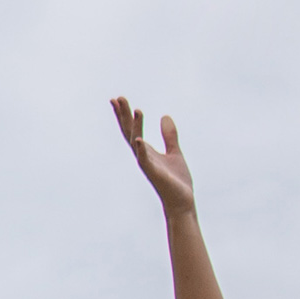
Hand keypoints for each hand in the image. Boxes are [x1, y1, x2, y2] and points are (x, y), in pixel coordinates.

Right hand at [111, 96, 195, 215]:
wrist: (182, 200)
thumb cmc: (176, 179)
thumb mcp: (174, 151)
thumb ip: (169, 135)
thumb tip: (165, 116)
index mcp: (146, 151)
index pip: (132, 129)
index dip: (125, 115)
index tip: (118, 99)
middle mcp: (143, 156)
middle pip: (129, 132)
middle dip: (123, 116)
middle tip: (117, 98)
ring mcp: (147, 164)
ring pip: (136, 143)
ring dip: (136, 127)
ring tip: (137, 110)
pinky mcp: (154, 173)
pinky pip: (145, 160)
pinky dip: (141, 150)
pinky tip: (139, 140)